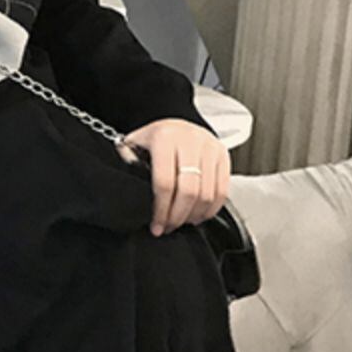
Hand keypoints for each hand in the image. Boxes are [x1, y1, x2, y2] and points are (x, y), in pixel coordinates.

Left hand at [115, 118, 229, 236]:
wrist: (176, 124)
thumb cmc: (155, 139)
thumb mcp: (134, 145)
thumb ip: (128, 164)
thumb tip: (130, 191)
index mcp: (164, 138)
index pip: (165, 183)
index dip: (161, 210)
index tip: (156, 225)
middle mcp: (190, 139)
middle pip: (189, 191)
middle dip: (178, 216)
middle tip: (169, 227)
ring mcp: (209, 147)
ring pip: (207, 194)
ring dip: (194, 215)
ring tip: (182, 221)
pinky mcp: (223, 155)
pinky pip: (223, 190)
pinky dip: (211, 209)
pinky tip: (198, 214)